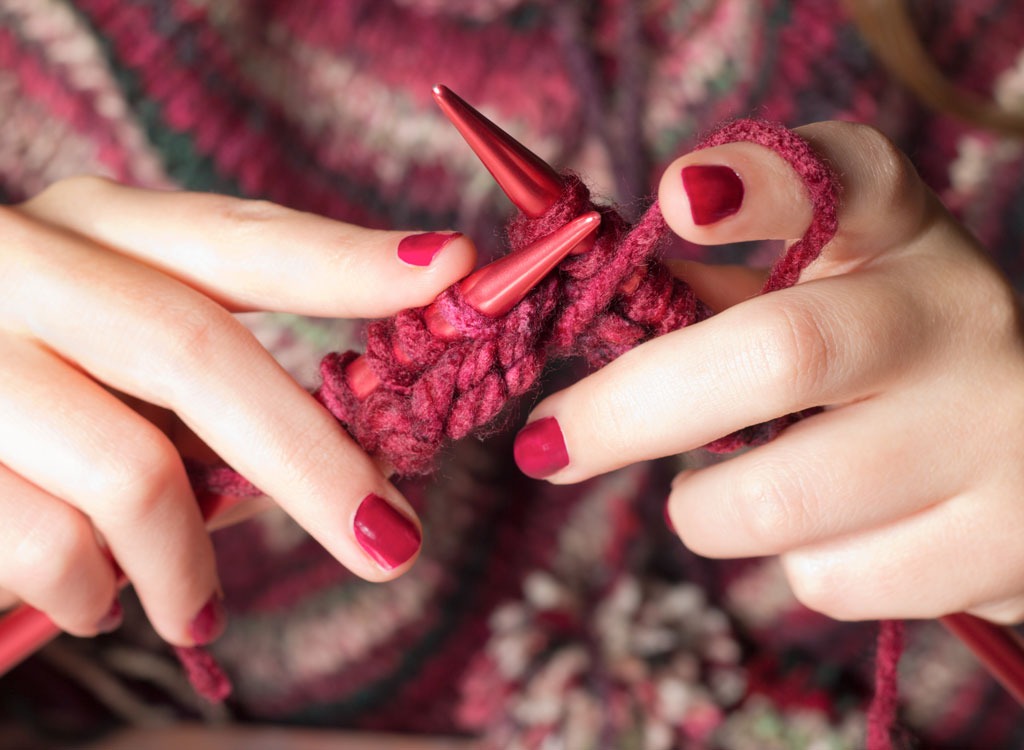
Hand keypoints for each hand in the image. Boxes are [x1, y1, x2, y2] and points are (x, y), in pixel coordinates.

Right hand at [0, 177, 475, 642]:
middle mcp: (23, 268)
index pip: (236, 238)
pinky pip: (56, 546)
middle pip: (198, 351)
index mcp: (91, 230)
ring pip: (132, 470)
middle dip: (314, 462)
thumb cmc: (35, 414)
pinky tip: (100, 601)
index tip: (449, 268)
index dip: (344, 260)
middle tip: (393, 544)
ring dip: (187, 566)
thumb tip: (355, 454)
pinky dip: (102, 596)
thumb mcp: (120, 375)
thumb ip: (217, 399)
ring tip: (196, 611)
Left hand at [513, 122, 1023, 623]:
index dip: (756, 181)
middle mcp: (958, 320)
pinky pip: (828, 580)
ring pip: (779, 503)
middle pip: (780, 355)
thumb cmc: (880, 366)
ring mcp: (993, 437)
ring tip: (726, 489)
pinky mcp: (999, 546)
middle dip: (629, 411)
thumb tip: (586, 328)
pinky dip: (792, 564)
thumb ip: (711, 298)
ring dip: (705, 509)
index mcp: (902, 239)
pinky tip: (831, 531)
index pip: (847, 177)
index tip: (677, 196)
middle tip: (546, 445)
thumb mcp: (815, 300)